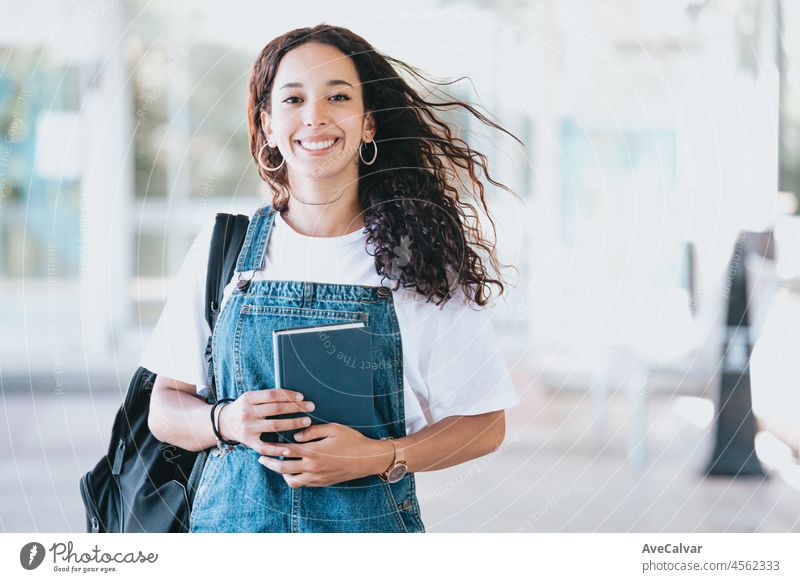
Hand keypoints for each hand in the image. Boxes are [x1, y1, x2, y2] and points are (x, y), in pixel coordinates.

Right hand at [217, 388, 314, 451]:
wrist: (223, 422)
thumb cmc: (244, 407)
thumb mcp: (251, 397)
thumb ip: (267, 396)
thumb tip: (293, 395)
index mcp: (249, 398)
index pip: (272, 394)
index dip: (288, 395)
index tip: (302, 396)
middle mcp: (247, 412)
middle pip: (276, 409)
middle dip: (296, 408)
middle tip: (311, 407)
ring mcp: (247, 428)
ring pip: (274, 426)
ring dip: (293, 423)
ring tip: (307, 421)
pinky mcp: (248, 441)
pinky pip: (265, 447)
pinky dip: (278, 449)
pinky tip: (290, 448)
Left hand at [256, 423, 393, 487]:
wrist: (368, 459)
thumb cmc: (352, 440)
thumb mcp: (333, 428)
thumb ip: (312, 431)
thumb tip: (295, 436)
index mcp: (313, 452)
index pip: (286, 451)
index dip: (272, 448)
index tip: (263, 444)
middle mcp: (312, 467)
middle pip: (283, 468)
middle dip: (269, 463)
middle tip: (260, 458)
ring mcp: (317, 477)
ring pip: (291, 480)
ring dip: (281, 473)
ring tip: (276, 464)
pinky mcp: (322, 483)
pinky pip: (302, 484)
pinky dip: (294, 478)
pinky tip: (292, 469)